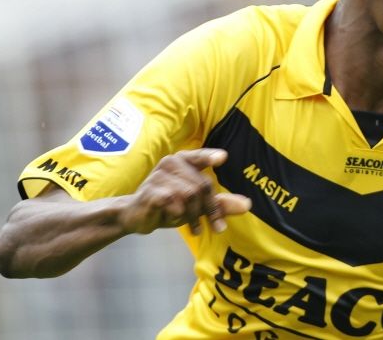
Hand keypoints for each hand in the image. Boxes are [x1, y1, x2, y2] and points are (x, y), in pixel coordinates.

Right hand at [120, 148, 250, 235]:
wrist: (135, 215)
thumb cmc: (169, 205)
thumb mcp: (197, 205)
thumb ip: (220, 203)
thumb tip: (247, 205)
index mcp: (183, 161)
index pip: (200, 156)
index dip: (210, 156)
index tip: (222, 158)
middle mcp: (171, 164)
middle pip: (202, 185)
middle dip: (210, 209)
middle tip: (215, 226)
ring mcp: (159, 176)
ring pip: (190, 195)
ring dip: (193, 214)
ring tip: (190, 223)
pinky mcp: (151, 191)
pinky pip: (173, 202)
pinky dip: (178, 215)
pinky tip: (174, 218)